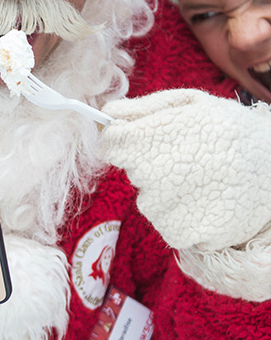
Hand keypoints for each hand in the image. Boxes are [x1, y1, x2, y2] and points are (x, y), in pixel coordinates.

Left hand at [100, 89, 270, 250]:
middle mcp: (153, 178)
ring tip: (205, 180)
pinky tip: (210, 201)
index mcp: (149, 139)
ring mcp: (167, 211)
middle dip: (153, 165)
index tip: (144, 138)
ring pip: (150, 203)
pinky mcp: (184, 236)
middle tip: (191, 157)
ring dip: (169, 194)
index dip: (126, 139)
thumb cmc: (231, 131)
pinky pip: (169, 226)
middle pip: (134, 174)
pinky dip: (185, 217)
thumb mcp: (191, 103)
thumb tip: (107, 115)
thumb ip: (142, 109)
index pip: (111, 145)